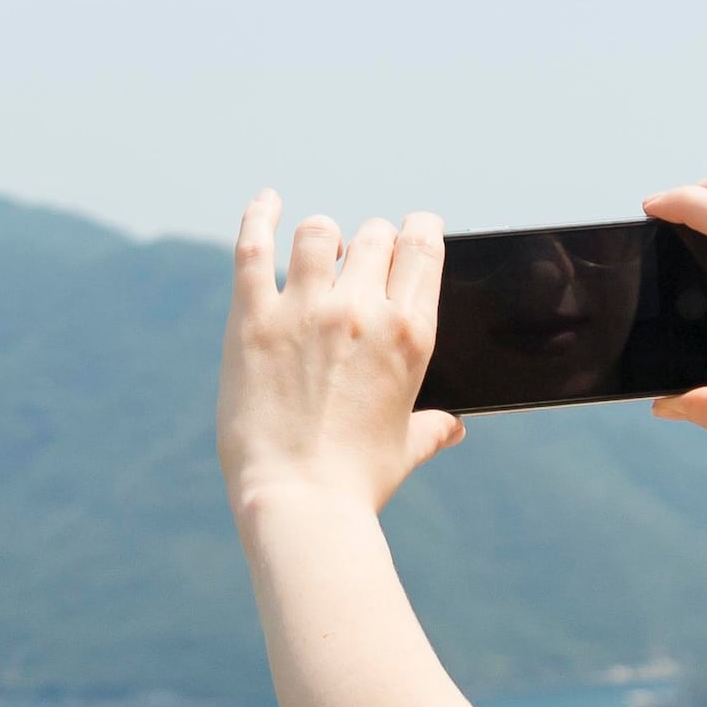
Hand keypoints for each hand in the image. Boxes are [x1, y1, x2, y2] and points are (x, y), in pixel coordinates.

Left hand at [220, 195, 465, 520]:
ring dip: (324, 237)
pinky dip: (260, 216)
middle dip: (371, 243)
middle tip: (360, 262)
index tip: (411, 231)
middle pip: (374, 236)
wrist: (300, 504)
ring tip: (318, 253)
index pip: (422, 247)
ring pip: (320, 232)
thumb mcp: (405, 449)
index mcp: (410, 334)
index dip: (418, 230)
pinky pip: (254, 247)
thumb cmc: (357, 483)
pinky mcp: (253, 320)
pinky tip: (266, 202)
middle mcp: (362, 310)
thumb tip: (453, 428)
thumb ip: (432, 428)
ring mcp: (306, 310)